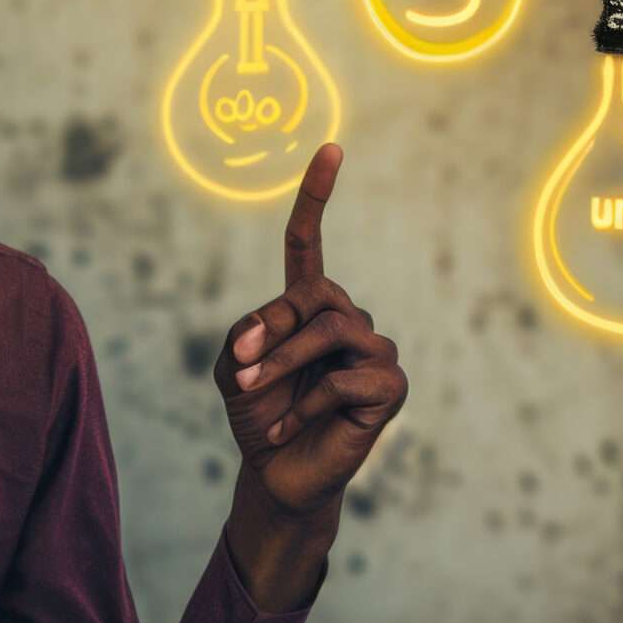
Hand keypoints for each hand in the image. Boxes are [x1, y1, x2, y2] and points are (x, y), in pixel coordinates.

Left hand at [211, 144, 407, 524]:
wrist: (276, 475)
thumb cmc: (258, 417)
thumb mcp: (232, 368)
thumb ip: (247, 335)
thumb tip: (275, 330)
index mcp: (309, 307)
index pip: (311, 243)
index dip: (318, 196)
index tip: (331, 147)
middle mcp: (348, 320)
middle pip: (316, 292)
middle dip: (273, 325)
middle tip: (239, 366)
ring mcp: (375, 353)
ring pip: (331, 330)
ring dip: (281, 361)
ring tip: (250, 391)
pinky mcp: (391, 389)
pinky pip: (344, 379)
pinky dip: (304, 404)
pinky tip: (287, 428)